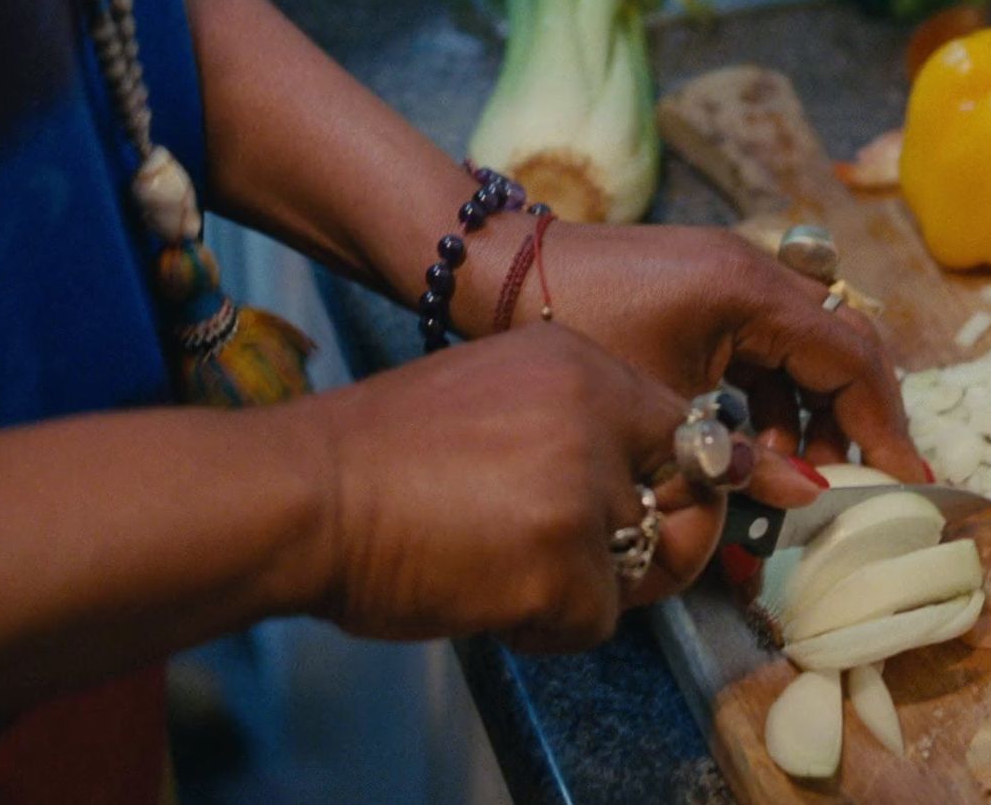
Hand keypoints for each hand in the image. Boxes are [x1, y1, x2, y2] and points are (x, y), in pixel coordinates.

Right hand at [306, 326, 819, 651]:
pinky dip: (546, 627)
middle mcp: (596, 413)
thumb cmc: (380, 454)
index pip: (681, 427)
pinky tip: (485, 598)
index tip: (659, 513)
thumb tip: (645, 491)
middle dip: (659, 544)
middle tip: (598, 566)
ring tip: (504, 570)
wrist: (306, 494)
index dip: (677, 482)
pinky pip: (594, 620)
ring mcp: (583, 489)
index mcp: (579, 362)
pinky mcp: (563, 563)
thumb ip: (574, 427)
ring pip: (639, 565)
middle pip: (684, 498)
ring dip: (584, 585)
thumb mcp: (493, 396)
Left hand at [520, 223, 927, 481]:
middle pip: (841, 350)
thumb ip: (738, 453)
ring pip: (805, 351)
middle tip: (857, 488)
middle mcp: (756, 272)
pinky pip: (765, 346)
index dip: (883, 426)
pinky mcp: (706, 291)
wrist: (498, 272)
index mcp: (753, 289)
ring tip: (794, 479)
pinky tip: (753, 447)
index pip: (852, 358)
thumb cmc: (572, 326)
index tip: (904, 484)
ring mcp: (732, 277)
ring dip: (810, 416)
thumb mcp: (663, 403)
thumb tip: (802, 498)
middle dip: (854, 423)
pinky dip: (772, 397)